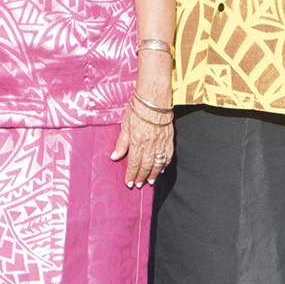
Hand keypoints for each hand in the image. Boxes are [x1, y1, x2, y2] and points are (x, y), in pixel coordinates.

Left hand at [112, 62, 173, 187]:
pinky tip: (162, 169)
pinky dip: (165, 163)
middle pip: (146, 166)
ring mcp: (161, 142)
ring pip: (158, 163)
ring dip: (154, 174)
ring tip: (151, 181)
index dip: (131, 175)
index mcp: (137, 142)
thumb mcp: (125, 125)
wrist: (154, 98)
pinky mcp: (169, 138)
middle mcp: (150, 144)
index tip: (129, 183)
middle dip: (142, 177)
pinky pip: (168, 155)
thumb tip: (114, 157)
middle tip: (138, 185)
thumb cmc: (138, 108)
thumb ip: (121, 143)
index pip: (134, 164)